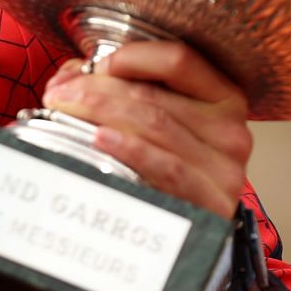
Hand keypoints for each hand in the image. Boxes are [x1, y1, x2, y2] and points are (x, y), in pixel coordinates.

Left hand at [41, 41, 250, 218]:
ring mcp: (225, 167)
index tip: (92, 66)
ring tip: (63, 111)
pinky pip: (166, 166)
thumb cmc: (165, 167)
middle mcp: (231, 129)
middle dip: (96, 89)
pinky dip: (129, 148)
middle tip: (58, 94)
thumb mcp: (153, 120)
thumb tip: (72, 76)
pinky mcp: (212, 200)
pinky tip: (99, 138)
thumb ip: (119, 89)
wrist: (187, 233)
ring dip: (100, 112)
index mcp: (222, 97)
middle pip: (154, 95)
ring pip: (154, 123)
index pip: (178, 60)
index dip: (130, 57)